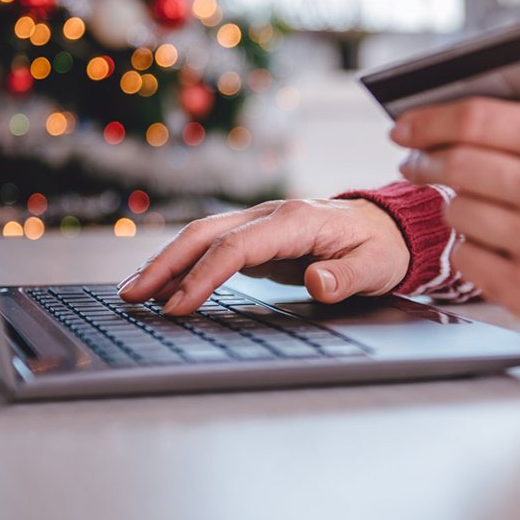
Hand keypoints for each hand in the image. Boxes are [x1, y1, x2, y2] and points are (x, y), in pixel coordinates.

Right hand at [118, 199, 409, 315]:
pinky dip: (185, 264)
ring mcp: (261, 223)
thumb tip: (317, 281)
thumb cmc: (380, 247)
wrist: (387, 227)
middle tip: (132, 295)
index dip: (204, 276)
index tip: (179, 305)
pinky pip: (213, 247)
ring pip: (203, 236)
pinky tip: (165, 284)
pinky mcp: (258, 236)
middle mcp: (271, 215)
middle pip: (206, 234)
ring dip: (167, 262)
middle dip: (166, 264)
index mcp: (296, 220)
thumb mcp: (376, 267)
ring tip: (133, 291)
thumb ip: (347, 276)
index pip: (237, 247)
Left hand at [392, 98, 519, 340]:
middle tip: (417, 164)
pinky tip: (493, 247)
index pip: (479, 120)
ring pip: (455, 211)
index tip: (404, 128)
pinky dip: (469, 250)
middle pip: (459, 165)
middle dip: (427, 162)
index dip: (430, 121)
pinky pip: (463, 256)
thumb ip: (519, 129)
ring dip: (456, 208)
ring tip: (479, 210)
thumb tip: (440, 118)